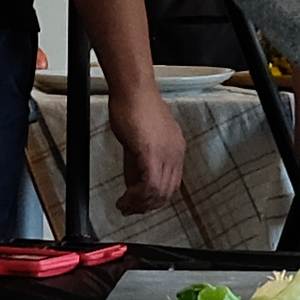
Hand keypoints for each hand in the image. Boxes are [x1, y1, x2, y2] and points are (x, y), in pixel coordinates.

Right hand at [108, 69, 190, 214]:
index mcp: (175, 148)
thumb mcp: (139, 141)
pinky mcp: (152, 153)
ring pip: (159, 192)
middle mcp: (175, 152)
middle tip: (131, 210)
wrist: (132, 90)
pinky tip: (125, 199)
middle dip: (147, 205)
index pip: (171, 183)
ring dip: (140, 204)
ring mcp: (166, 153)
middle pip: (167, 192)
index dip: (155, 198)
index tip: (140, 204)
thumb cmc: (134, 106)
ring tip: (125, 206)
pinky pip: (149, 184)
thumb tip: (133, 183)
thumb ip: (137, 164)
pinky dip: (136, 196)